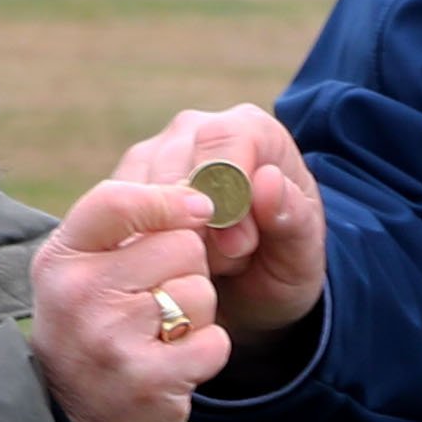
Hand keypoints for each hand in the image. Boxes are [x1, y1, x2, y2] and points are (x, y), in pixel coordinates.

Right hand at [29, 175, 225, 421]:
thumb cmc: (89, 335)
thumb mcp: (82, 275)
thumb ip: (126, 230)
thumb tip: (196, 190)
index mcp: (61, 259)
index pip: (117, 200)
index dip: (168, 198)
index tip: (199, 207)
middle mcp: (79, 294)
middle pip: (181, 244)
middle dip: (188, 269)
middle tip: (156, 304)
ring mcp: (111, 339)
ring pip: (202, 292)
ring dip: (197, 315)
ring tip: (160, 337)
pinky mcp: (149, 380)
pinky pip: (215, 340)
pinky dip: (207, 353)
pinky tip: (175, 366)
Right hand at [109, 105, 326, 337]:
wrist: (250, 292)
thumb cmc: (280, 265)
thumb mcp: (300, 256)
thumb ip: (293, 218)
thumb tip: (267, 180)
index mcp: (250, 129)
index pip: (223, 140)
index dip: (227, 195)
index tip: (241, 243)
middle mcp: (195, 130)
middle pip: (176, 171)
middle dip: (200, 230)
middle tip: (231, 262)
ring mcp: (152, 155)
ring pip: (142, 198)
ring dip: (172, 243)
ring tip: (210, 264)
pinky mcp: (123, 187)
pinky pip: (120, 219)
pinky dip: (147, 249)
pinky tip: (176, 265)